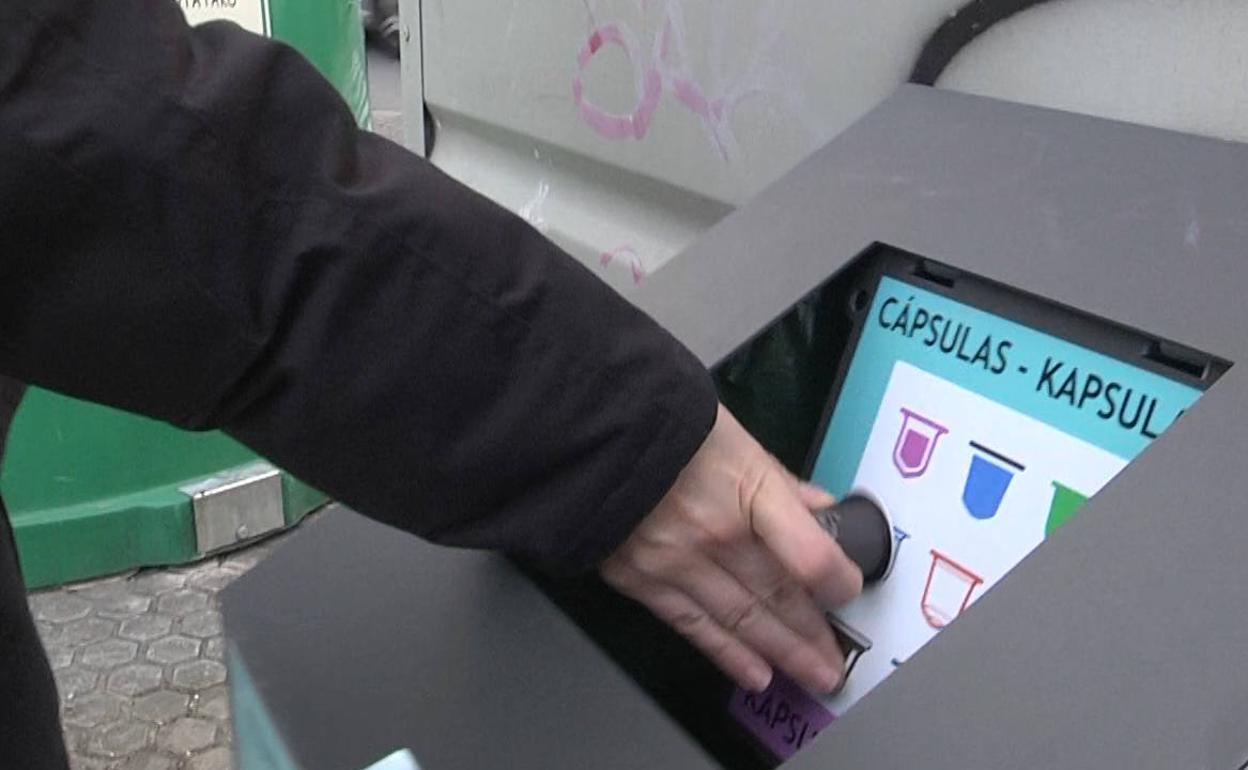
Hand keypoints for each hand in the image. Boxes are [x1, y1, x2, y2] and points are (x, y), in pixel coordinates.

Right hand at [601, 404, 862, 693]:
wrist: (583, 430)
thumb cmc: (657, 420)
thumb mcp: (732, 434)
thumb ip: (776, 478)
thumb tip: (816, 506)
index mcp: (745, 487)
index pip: (809, 554)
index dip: (839, 580)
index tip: (850, 590)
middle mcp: (715, 532)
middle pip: (779, 594)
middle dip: (813, 633)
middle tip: (835, 660)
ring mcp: (676, 560)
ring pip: (741, 619)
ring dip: (781, 653)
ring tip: (810, 675)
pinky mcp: (641, 579)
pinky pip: (692, 626)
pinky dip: (727, 654)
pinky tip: (754, 673)